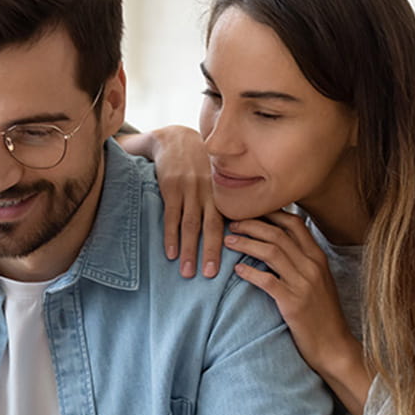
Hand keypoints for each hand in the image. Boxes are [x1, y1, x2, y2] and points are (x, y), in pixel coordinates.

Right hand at [118, 126, 222, 277]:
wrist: (175, 138)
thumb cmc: (200, 162)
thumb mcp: (218, 174)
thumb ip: (228, 197)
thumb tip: (243, 226)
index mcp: (223, 190)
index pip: (231, 220)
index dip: (233, 242)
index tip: (235, 266)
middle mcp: (209, 190)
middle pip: (212, 226)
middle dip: (210, 252)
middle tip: (209, 276)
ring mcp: (190, 189)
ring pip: (190, 224)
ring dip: (189, 250)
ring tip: (187, 272)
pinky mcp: (171, 187)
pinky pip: (171, 215)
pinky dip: (170, 236)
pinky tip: (171, 253)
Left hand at [225, 211, 371, 414]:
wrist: (334, 346)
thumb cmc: (322, 314)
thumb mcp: (319, 281)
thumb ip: (304, 259)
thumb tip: (284, 239)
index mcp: (318, 257)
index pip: (294, 223)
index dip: (270, 213)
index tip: (249, 210)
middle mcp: (312, 266)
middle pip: (278, 233)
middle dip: (251, 224)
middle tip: (231, 223)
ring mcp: (304, 284)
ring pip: (271, 252)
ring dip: (246, 243)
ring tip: (227, 241)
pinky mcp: (293, 303)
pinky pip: (267, 280)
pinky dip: (249, 272)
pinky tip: (236, 270)